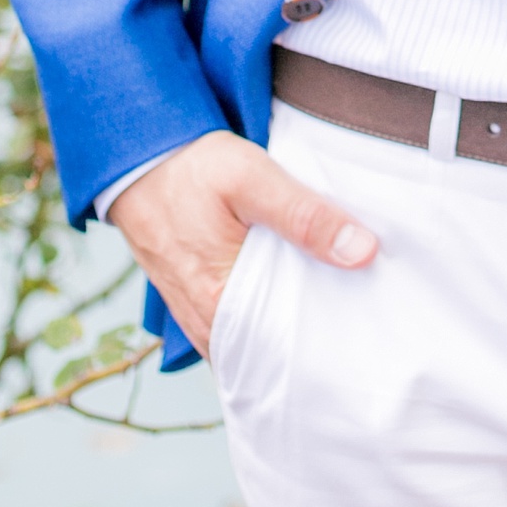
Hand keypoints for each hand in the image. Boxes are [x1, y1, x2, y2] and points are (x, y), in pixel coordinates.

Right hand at [108, 129, 376, 356]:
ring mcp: (198, 315)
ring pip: (255, 337)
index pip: (288, 347)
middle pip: (273, 346)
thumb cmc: (192, 168)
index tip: (368, 328)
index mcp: (221, 303)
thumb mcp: (253, 177)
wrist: (138, 159)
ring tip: (335, 307)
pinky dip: (265, 315)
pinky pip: (238, 324)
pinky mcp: (195, 301)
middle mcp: (207, 322)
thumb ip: (306, 216)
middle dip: (313, 337)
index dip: (330, 338)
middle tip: (362, 319)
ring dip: (288, 326)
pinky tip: (294, 294)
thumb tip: (363, 252)